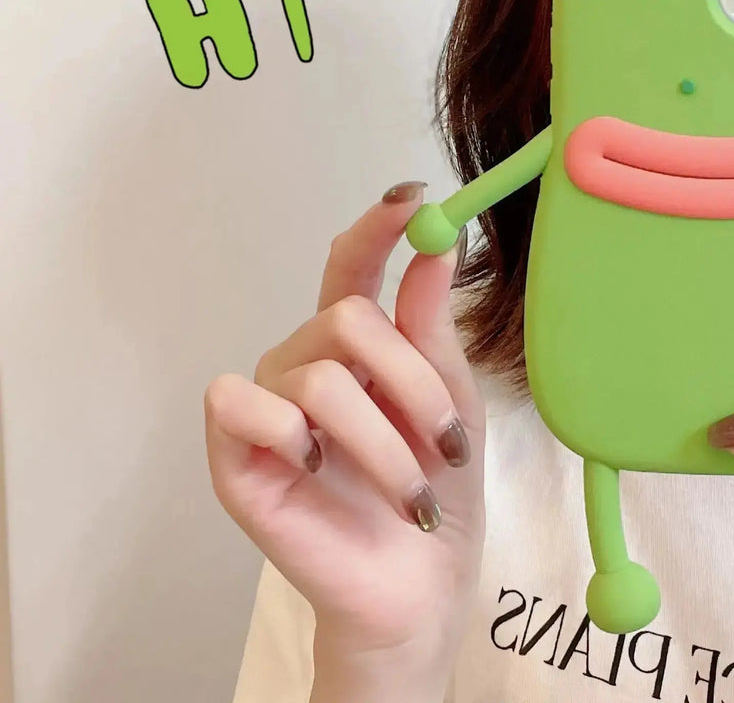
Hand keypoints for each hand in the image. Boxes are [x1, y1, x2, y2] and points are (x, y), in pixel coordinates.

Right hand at [203, 181, 484, 695]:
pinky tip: (316, 468)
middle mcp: (305, 361)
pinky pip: (241, 403)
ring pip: (319, 375)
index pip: (351, 265)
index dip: (377, 228)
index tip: (414, 200)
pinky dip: (292, 436)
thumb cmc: (437, 489)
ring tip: (410, 494)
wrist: (417, 583)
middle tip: (448, 445)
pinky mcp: (233, 452)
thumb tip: (434, 246)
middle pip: (349, 320)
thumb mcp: (450, 400)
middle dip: (413, 383)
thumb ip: (430, 326)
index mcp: (356, 343)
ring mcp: (266, 405)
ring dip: (382, 441)